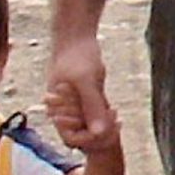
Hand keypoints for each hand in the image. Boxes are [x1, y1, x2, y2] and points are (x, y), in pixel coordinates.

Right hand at [47, 36, 114, 150]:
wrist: (77, 36)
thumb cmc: (77, 56)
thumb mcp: (86, 81)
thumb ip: (92, 106)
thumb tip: (100, 133)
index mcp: (57, 111)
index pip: (72, 139)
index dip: (89, 138)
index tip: (107, 129)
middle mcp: (64, 111)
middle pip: (82, 136)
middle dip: (99, 132)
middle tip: (116, 120)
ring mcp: (75, 105)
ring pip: (90, 126)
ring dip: (104, 124)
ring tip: (115, 114)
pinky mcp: (85, 97)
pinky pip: (95, 115)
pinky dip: (105, 116)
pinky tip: (115, 110)